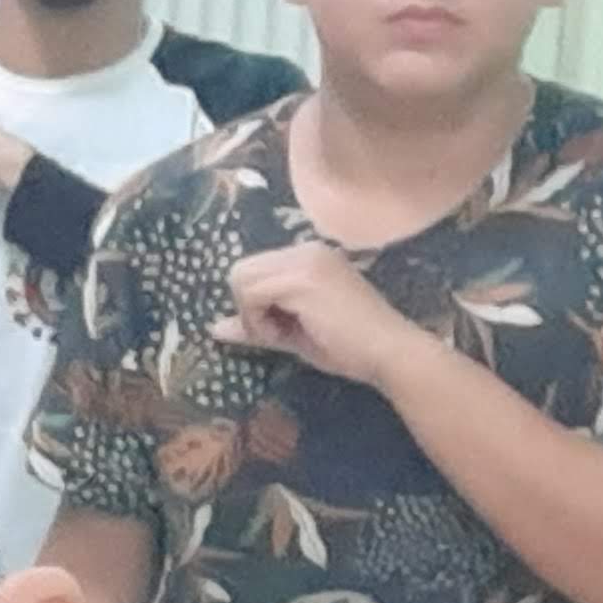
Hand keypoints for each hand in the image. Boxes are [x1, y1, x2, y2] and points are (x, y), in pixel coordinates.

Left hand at [215, 241, 426, 386]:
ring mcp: (305, 259)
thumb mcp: (292, 333)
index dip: (254, 305)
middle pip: (241, 272)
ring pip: (241, 280)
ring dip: (253, 316)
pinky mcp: (303, 278)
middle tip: (277, 333)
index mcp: (307, 257)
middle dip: (248, 308)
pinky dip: (258, 322)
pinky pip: (251, 295)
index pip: (253, 271)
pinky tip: (285, 335)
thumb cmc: (349, 347)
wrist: (388, 353)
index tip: (279, 328)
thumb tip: (214, 328)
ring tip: (283, 334)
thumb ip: (254, 325)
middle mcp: (305, 249)